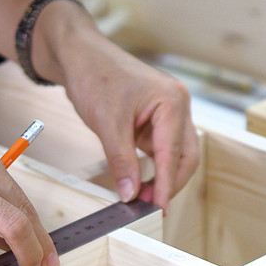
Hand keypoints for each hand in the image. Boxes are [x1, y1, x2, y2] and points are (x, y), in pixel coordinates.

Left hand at [0, 0, 200, 209]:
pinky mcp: (158, 119)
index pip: (174, 154)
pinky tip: (140, 182)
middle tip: (148, 207)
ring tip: (141, 198)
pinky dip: (154, 167)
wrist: (80, 56)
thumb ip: (121, 161)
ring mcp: (170, 113)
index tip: (158, 210)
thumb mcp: (107, 123)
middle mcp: (178, 106)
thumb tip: (130, 194)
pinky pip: (162, 149)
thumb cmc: (95, 76)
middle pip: (185, 157)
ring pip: (176, 155)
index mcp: (172, 102)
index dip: (166, 185)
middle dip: (169, 183)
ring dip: (163, 177)